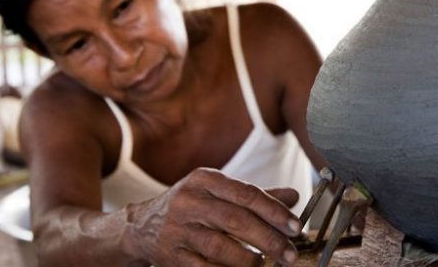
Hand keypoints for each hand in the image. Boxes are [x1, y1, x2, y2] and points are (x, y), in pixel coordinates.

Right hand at [125, 168, 301, 265]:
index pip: (247, 194)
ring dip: (250, 260)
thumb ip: (257, 196)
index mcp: (205, 179)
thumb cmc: (192, 206)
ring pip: (221, 247)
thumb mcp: (219, 192)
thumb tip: (295, 196)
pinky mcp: (171, 256)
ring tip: (267, 264)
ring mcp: (178, 230)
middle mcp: (189, 201)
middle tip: (289, 254)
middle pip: (236, 221)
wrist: (142, 227)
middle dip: (269, 239)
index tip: (295, 227)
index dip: (275, 211)